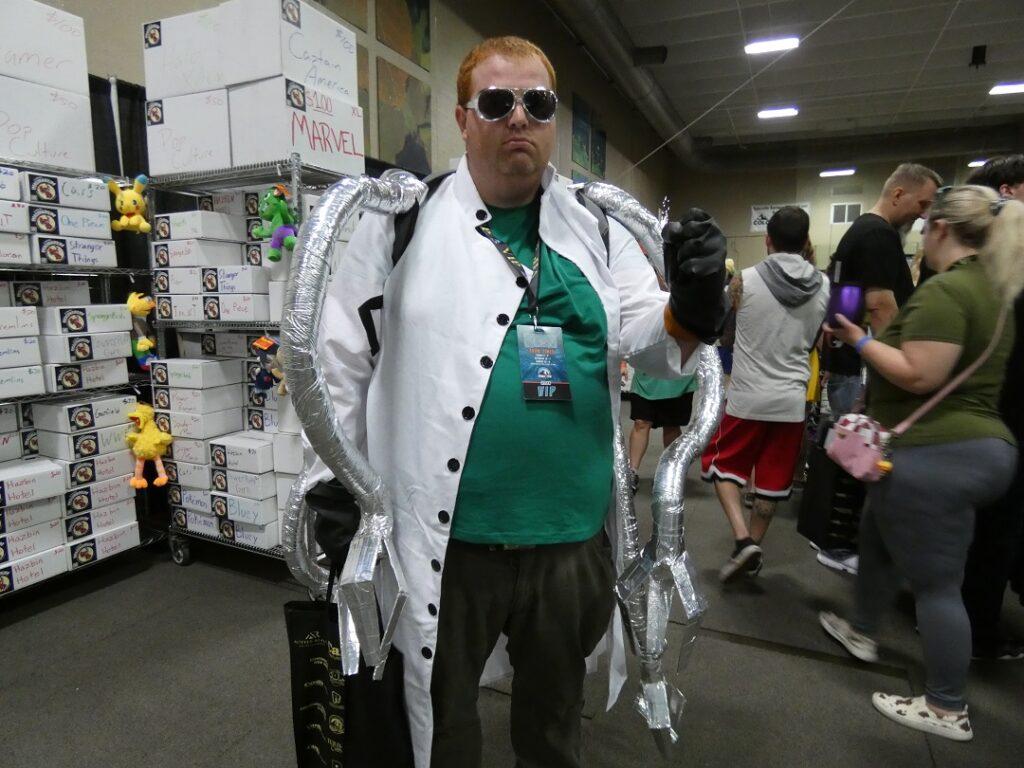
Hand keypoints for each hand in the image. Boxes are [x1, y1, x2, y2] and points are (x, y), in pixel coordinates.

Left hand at [663, 208, 727, 343]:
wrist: (693, 293)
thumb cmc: (683, 265)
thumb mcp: (671, 245)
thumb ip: (671, 233)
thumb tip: (675, 230)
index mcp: (705, 222)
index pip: (691, 215)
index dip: (680, 229)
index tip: (681, 240)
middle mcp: (715, 232)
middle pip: (687, 231)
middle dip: (679, 246)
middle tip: (685, 256)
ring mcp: (719, 247)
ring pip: (690, 247)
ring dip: (682, 260)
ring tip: (688, 266)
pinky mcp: (718, 264)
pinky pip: (690, 265)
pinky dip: (684, 272)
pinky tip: (692, 275)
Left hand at [823, 314, 865, 346]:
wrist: (862, 343)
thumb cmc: (854, 334)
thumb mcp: (849, 325)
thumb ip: (842, 320)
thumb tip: (836, 314)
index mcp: (836, 333)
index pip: (827, 330)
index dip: (825, 325)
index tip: (825, 321)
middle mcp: (838, 336)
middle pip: (831, 331)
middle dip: (831, 326)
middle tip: (832, 320)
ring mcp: (843, 338)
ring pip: (837, 333)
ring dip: (836, 328)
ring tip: (840, 322)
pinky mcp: (848, 339)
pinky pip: (842, 333)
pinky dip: (842, 329)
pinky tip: (847, 326)